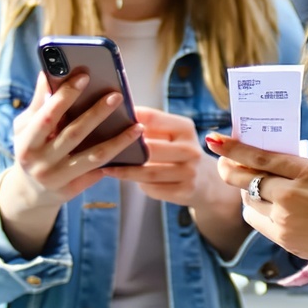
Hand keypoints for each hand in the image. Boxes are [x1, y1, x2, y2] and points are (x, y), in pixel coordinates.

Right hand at [3, 72, 144, 211]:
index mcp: (26, 143)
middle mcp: (40, 163)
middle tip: (117, 95)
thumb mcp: (25, 127)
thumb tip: (47, 73)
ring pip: (94, 156)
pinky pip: (98, 172)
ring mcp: (57, 179)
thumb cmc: (31, 149)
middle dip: (97, 113)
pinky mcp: (72, 191)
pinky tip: (132, 146)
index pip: (48, 116)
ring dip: (119, 141)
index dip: (65, 95)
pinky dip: (115, 159)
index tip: (85, 76)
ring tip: (137, 126)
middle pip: (74, 134)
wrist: (29, 192)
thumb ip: (39, 103)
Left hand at [102, 107, 223, 208]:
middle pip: (150, 148)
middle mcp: (191, 148)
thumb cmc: (179, 153)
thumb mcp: (174, 135)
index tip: (109, 117)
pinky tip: (126, 180)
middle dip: (124, 149)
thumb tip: (115, 116)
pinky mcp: (185, 191)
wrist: (207, 182)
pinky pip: (153, 188)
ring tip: (106, 168)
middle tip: (100, 149)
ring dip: (124, 171)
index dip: (130, 118)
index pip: (153, 118)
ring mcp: (190, 172)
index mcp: (185, 128)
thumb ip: (151, 127)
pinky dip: (138, 184)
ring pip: (148, 172)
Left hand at [208, 133, 307, 258]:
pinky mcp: (284, 240)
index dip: (234, 148)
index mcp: (305, 172)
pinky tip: (266, 205)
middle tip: (222, 161)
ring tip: (255, 184)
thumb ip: (302, 163)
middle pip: (246, 180)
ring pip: (249, 201)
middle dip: (229, 168)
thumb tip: (276, 163)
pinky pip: (258, 222)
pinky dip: (258, 210)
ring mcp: (285, 221)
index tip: (216, 139)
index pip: (259, 157)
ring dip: (247, 190)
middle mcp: (290, 196)